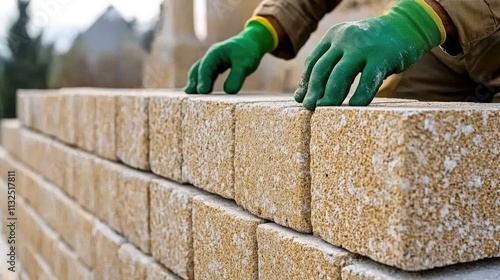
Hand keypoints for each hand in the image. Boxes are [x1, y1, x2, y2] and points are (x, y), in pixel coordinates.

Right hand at [185, 18, 275, 93]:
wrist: (252, 42)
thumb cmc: (249, 51)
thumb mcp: (245, 64)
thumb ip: (237, 77)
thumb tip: (228, 91)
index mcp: (215, 53)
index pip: (205, 68)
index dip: (203, 80)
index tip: (202, 92)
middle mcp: (211, 57)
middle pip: (197, 70)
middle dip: (193, 82)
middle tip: (190, 95)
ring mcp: (213, 62)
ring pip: (200, 72)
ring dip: (196, 83)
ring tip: (192, 96)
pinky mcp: (217, 67)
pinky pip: (208, 75)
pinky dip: (205, 83)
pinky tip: (204, 92)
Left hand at [295, 0, 445, 108]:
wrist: (407, 26)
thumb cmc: (373, 45)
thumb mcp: (348, 48)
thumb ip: (329, 65)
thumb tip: (302, 95)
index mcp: (333, 36)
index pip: (313, 62)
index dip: (305, 82)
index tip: (300, 99)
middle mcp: (345, 39)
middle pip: (322, 69)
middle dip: (313, 90)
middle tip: (309, 108)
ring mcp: (363, 48)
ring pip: (340, 75)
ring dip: (330, 96)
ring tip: (324, 110)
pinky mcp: (382, 57)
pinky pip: (367, 81)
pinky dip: (359, 97)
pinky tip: (353, 108)